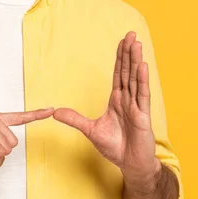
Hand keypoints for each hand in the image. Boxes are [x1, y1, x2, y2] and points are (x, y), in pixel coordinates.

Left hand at [52, 31, 160, 180]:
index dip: (120, 58)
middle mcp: (128, 101)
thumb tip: (55, 112)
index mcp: (117, 101)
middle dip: (128, 53)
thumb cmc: (115, 147)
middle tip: (130, 34)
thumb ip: (74, 119)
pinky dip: (142, 81)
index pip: (118, 75)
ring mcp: (136, 107)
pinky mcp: (142, 117)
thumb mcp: (90, 130)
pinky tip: (143, 67)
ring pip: (135, 80)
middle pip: (127, 72)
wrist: (130, 164)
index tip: (121, 42)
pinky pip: (142, 96)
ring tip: (137, 44)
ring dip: (136, 61)